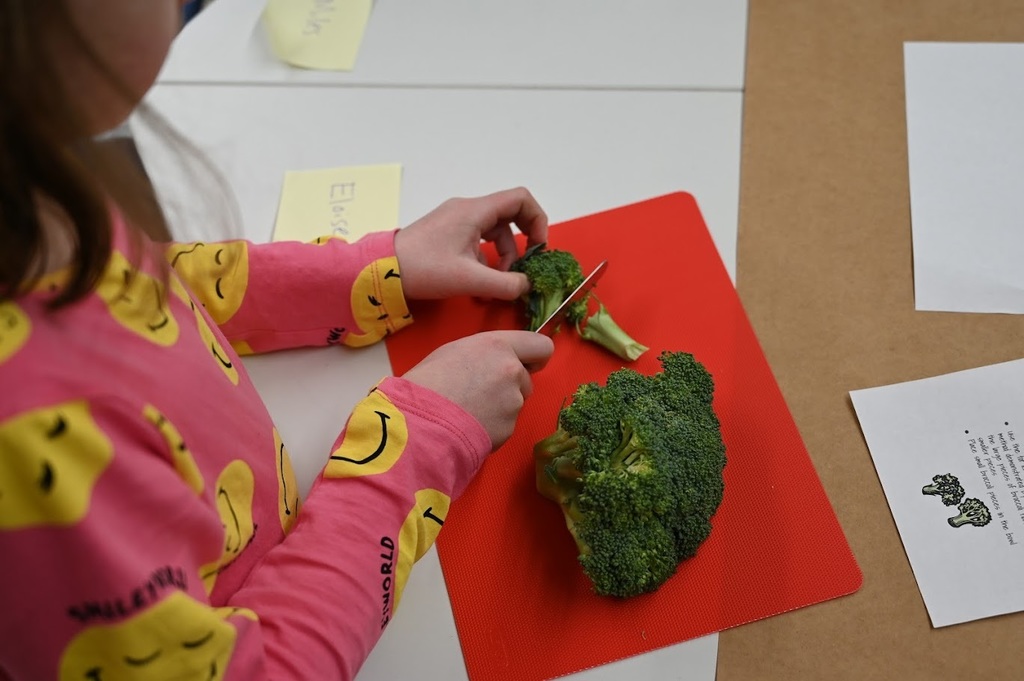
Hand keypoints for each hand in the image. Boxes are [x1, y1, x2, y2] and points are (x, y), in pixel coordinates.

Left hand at [394, 187, 547, 300]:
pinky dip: (485, 262)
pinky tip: (479, 286)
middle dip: (519, 245)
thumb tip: (526, 286)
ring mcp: (456, 221)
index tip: (538, 247)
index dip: (537, 220)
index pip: (520, 199)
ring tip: (495, 286)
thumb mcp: (469, 280)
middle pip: (509, 218)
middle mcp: (467, 210)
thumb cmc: (422, 269)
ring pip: (494, 233)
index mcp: (475, 211)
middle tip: (522, 269)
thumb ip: (505, 284)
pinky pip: (477, 242)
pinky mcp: (447, 234)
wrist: (381, 271)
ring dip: (502, 259)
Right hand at [402, 331, 553, 448]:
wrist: (419, 422)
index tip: (527, 364)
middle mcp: (512, 371)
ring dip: (499, 408)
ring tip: (467, 411)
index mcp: (498, 346)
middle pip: (525, 379)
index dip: (535, 357)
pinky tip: (467, 426)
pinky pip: (504, 425)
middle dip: (509, 386)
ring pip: (514, 404)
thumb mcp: (454, 351)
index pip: (542, 346)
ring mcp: (513, 402)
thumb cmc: (427, 382)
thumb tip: (494, 364)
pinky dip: (491, 427)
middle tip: (479, 393)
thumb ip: (486, 354)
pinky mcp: (509, 429)